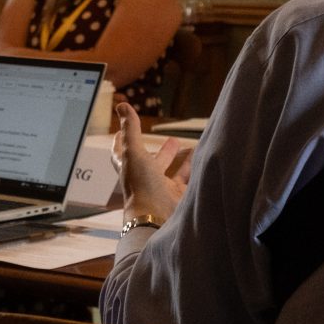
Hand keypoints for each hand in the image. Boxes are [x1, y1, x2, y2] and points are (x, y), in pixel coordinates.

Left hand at [113, 101, 187, 226]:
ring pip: (172, 173)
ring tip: (190, 149)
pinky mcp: (178, 198)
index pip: (123, 152)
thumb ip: (130, 129)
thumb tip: (121, 105)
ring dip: (180, 162)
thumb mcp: (134, 152)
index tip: (124, 130)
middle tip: (172, 140)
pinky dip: (194, 172)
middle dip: (162, 152)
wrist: (156, 218)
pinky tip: (201, 163)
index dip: (123, 140)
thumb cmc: (141, 186)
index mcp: (130, 168)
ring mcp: (162, 189)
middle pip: (152, 163)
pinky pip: (188, 183)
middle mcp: (145, 179)